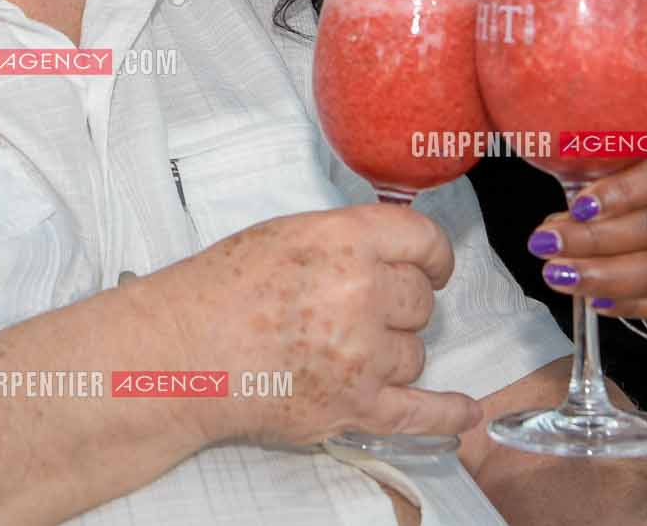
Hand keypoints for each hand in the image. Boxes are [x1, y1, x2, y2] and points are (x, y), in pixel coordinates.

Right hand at [151, 205, 483, 448]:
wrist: (182, 352)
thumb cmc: (221, 289)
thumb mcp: (287, 233)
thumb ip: (347, 239)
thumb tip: (393, 252)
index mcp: (345, 241)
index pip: (424, 240)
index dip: (432, 255)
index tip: (430, 266)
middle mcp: (362, 294)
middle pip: (421, 300)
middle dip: (399, 304)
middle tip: (358, 310)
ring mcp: (362, 356)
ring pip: (414, 353)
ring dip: (391, 352)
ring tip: (340, 349)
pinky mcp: (354, 407)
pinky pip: (419, 412)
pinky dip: (446, 413)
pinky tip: (464, 411)